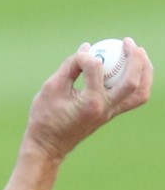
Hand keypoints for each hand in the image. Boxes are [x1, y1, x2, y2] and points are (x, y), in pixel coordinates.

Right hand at [23, 37, 152, 161]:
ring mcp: (111, 113)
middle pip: (132, 81)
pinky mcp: (111, 114)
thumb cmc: (45, 119)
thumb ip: (70, 65)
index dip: (86, 55)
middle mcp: (105, 108)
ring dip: (144, 70)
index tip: (77, 56)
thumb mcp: (51, 88)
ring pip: (140, 92)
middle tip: (126, 42)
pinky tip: (133, 68)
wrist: (48, 147)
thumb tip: (87, 48)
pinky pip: (134, 98)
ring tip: (138, 52)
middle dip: (134, 58)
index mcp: (90, 102)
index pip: (96, 67)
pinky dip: (139, 82)